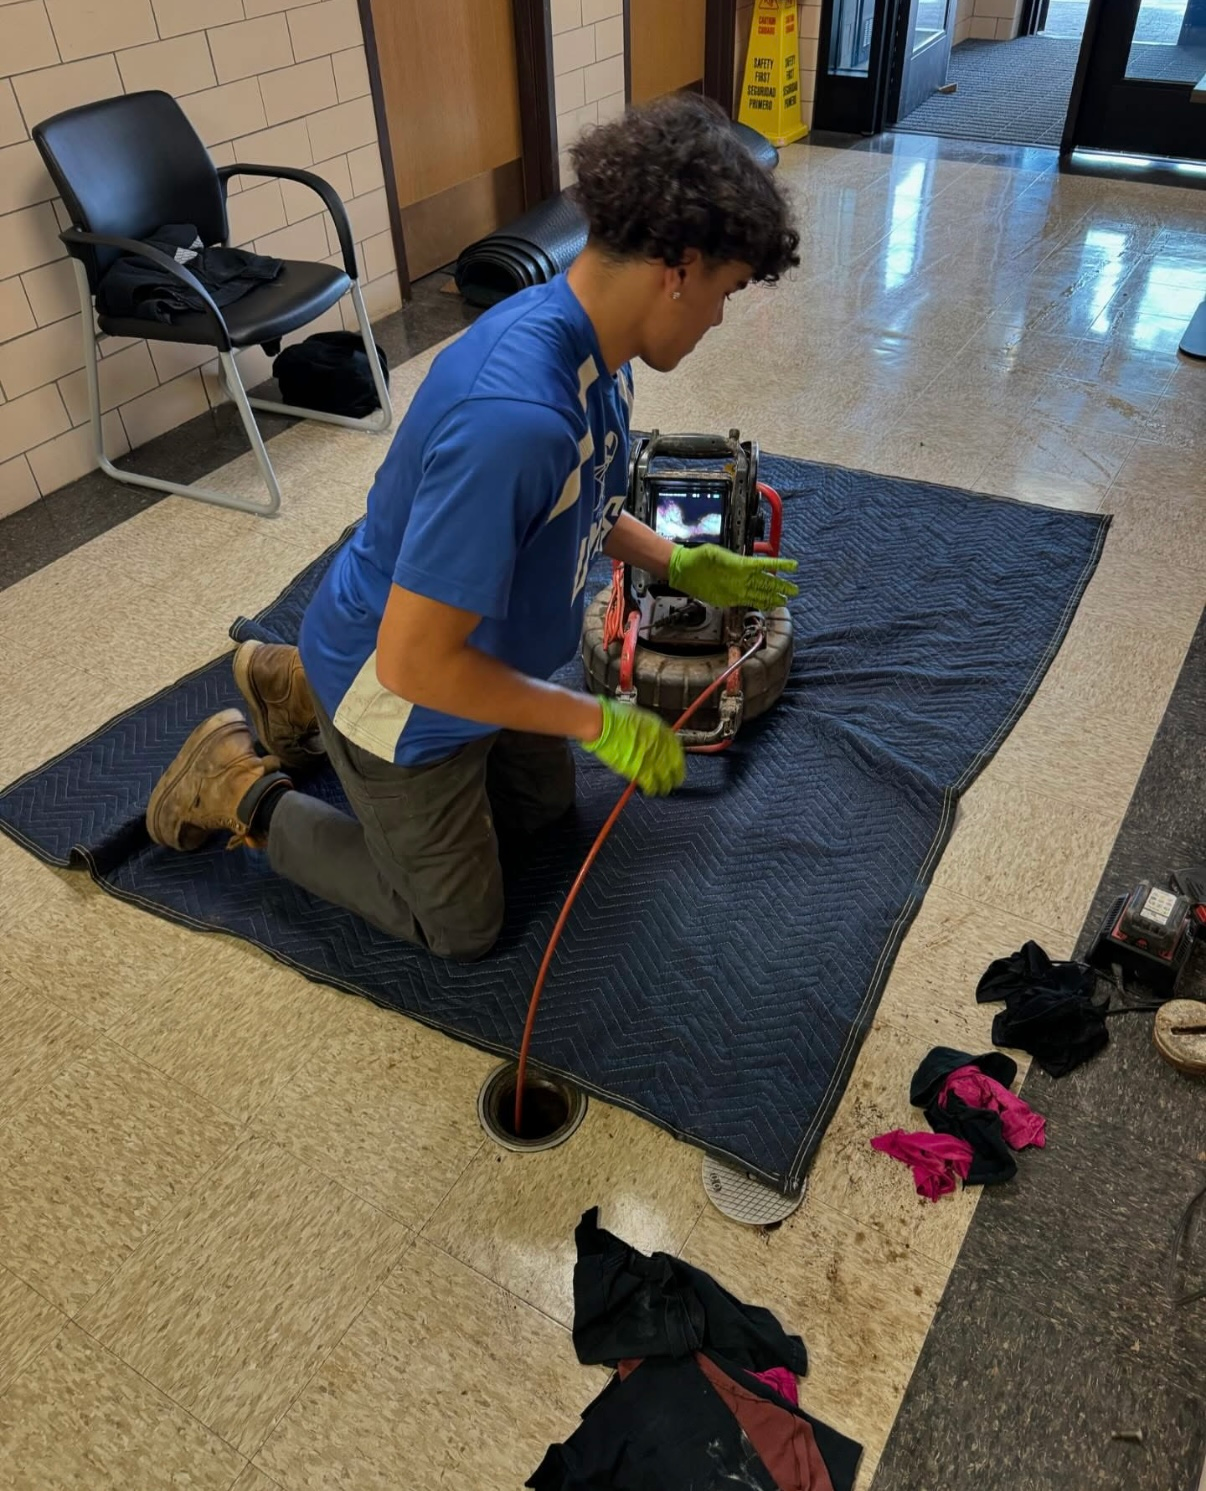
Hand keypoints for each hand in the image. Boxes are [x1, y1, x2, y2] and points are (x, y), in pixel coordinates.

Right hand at [581, 696, 685, 795]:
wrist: (605, 724)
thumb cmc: (617, 718)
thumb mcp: (643, 720)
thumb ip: (652, 733)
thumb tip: (655, 741)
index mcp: (662, 732)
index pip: (677, 751)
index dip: (678, 762)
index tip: (678, 767)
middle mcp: (660, 746)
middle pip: (674, 766)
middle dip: (676, 776)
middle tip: (675, 782)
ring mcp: (651, 758)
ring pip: (664, 777)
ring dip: (665, 786)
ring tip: (663, 790)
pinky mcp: (639, 769)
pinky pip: (650, 783)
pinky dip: (651, 789)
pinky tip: (651, 791)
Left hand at [668, 545, 797, 609]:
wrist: (685, 571)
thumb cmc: (698, 558)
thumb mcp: (711, 553)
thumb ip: (725, 559)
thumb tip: (738, 564)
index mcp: (741, 564)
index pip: (764, 565)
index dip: (779, 566)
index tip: (793, 566)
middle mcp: (742, 577)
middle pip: (765, 582)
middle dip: (780, 586)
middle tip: (794, 591)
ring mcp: (738, 588)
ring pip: (760, 593)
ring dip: (773, 597)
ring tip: (785, 601)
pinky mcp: (731, 598)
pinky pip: (749, 601)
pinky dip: (760, 604)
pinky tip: (769, 606)